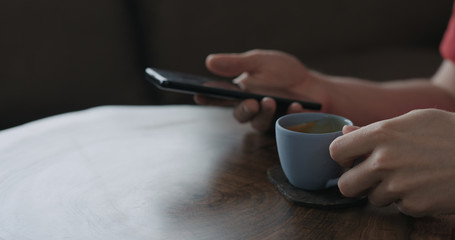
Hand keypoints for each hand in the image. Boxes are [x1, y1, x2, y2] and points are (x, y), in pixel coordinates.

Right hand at [194, 49, 326, 131]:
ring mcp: (267, 118)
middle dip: (243, 109)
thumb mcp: (260, 62)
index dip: (207, 97)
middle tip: (251, 102)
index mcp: (241, 91)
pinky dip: (290, 113)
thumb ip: (236, 64)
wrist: (314, 86)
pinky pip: (283, 124)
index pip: (219, 96)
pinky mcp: (282, 126)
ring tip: (271, 101)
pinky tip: (296, 104)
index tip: (198, 94)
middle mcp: (251, 107)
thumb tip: (209, 62)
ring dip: (264, 113)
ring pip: (257, 123)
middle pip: (239, 114)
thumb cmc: (285, 73)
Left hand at [330, 109, 454, 216]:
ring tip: (408, 176)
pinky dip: (407, 200)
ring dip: (384, 191)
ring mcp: (399, 186)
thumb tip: (346, 134)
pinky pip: (398, 207)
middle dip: (355, 182)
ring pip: (372, 198)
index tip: (351, 159)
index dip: (342, 157)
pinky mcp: (415, 206)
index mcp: (381, 134)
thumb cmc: (449, 133)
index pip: (336, 152)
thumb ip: (375, 129)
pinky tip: (424, 186)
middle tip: (369, 177)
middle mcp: (384, 161)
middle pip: (345, 186)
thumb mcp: (413, 120)